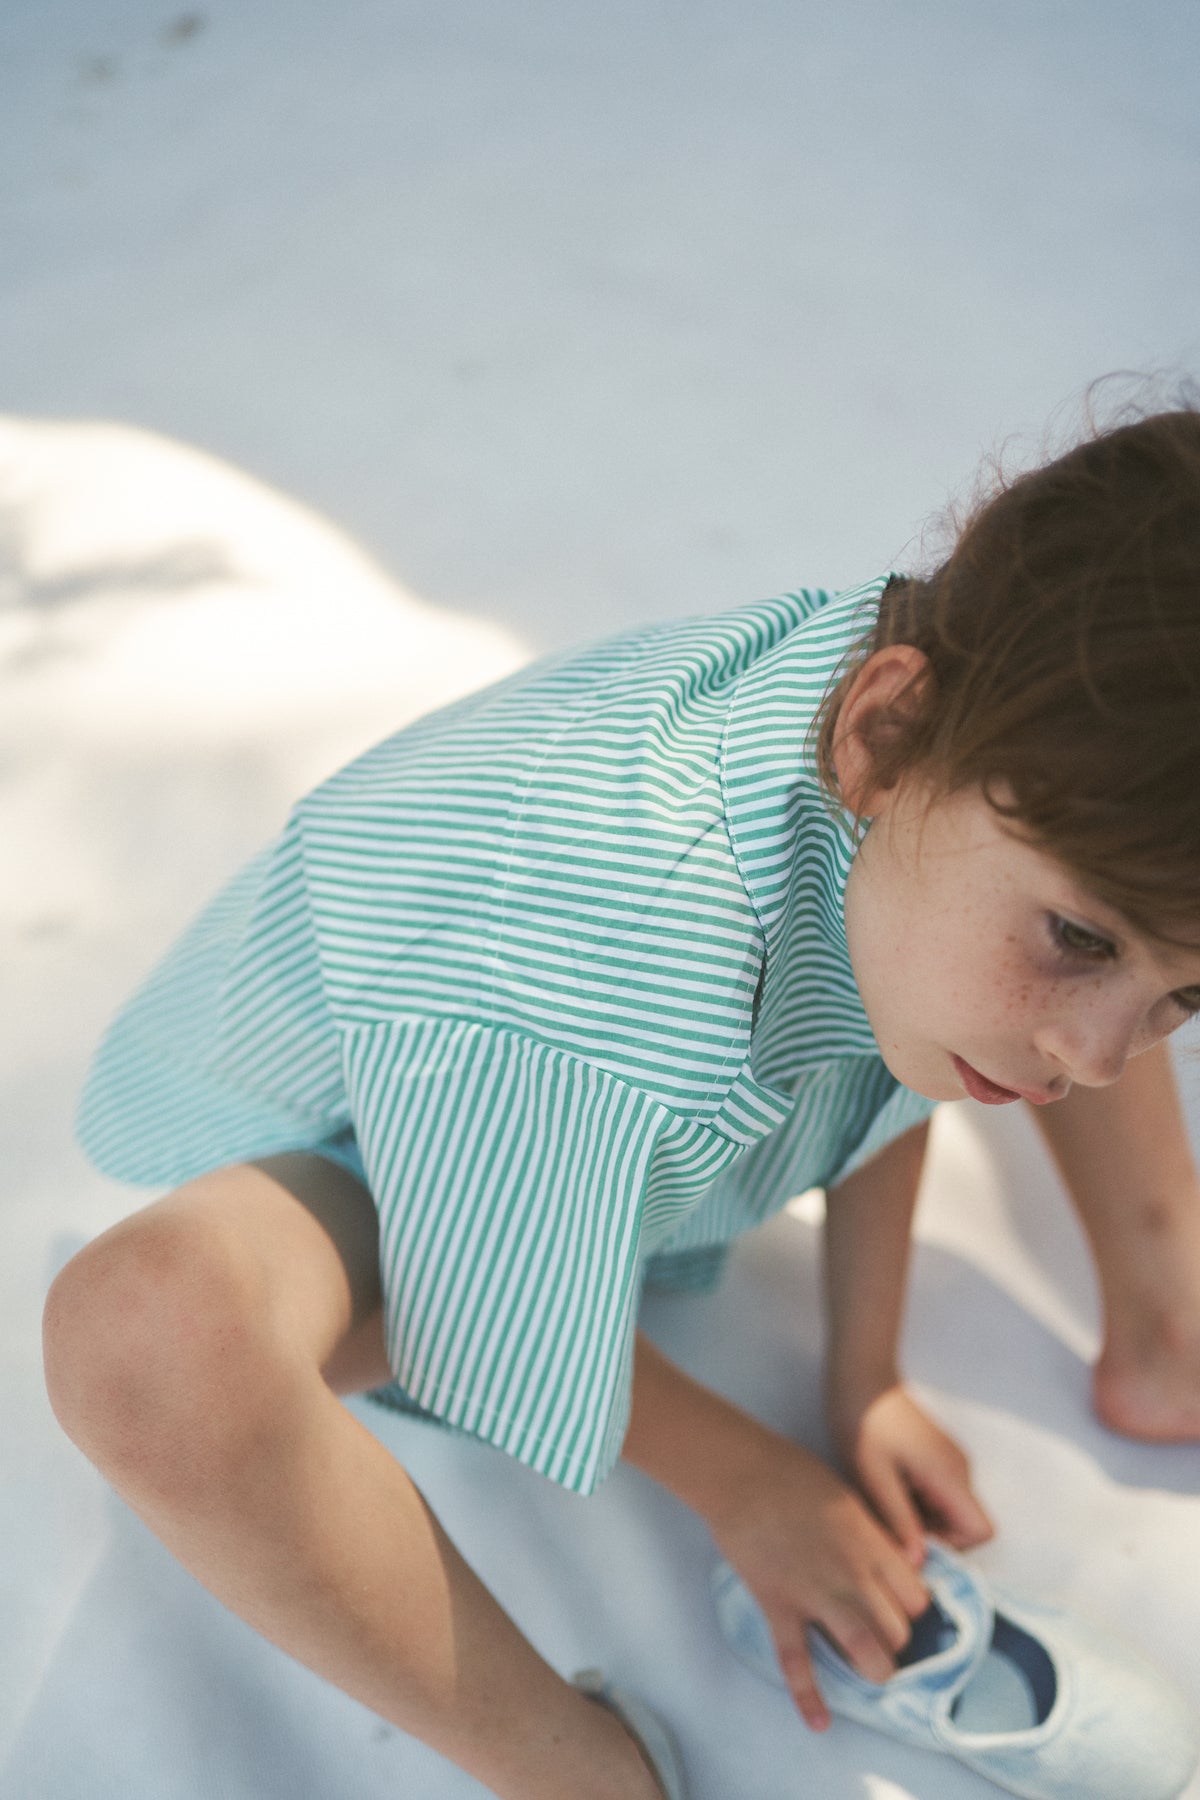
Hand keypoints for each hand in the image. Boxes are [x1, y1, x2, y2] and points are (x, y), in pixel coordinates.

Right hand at [708, 1431, 930, 1731]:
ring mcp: (816, 1594)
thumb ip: (870, 1535)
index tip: (900, 1605)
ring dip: (875, 1669)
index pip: (916, 1597)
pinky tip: (820, 1724)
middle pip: (896, 1629)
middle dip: (896, 1640)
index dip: (913, 1607)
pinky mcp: (779, 1607)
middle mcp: (853, 1575)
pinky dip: (808, 1697)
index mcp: (872, 1544)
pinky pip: (796, 1661)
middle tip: (884, 1635)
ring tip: (873, 1671)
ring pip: (863, 1650)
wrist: (741, 1474)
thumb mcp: (849, 1496)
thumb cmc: (794, 1473)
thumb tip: (887, 1561)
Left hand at [830, 1381, 993, 1565]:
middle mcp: (959, 1470)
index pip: (980, 1531)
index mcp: (950, 1475)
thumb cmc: (863, 1423)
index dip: (952, 1546)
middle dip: (930, 1535)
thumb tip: (918, 1563)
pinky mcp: (936, 1457)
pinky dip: (915, 1503)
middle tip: (888, 1524)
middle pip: (964, 1525)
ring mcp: (949, 1462)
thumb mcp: (875, 1478)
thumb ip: (899, 1521)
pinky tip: (885, 1489)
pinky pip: (936, 1495)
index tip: (912, 1539)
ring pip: (948, 1512)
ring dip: (919, 1519)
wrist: (859, 1375)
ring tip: (882, 1502)